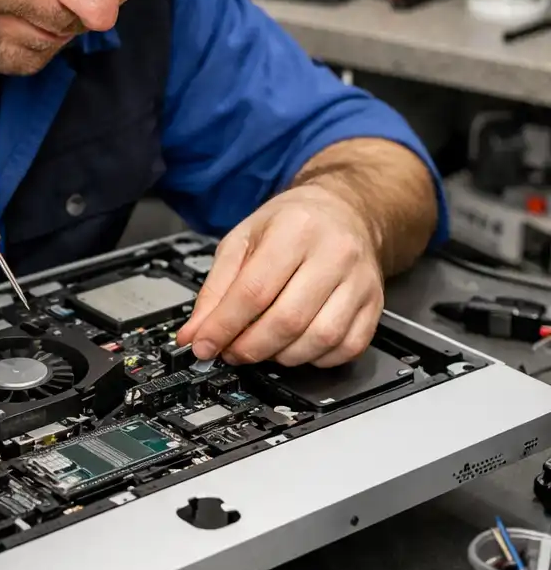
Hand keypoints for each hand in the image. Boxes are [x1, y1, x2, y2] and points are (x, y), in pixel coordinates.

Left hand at [176, 182, 384, 368]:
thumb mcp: (242, 240)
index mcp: (296, 229)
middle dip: (250, 347)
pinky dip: (316, 358)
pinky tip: (297, 346)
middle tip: (232, 351)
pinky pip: (346, 347)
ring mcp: (360, 281)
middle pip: (287, 320)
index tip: (204, 346)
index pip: (254, 291)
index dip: (224, 326)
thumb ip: (215, 288)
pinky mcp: (375, 304)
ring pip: (319, 339)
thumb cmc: (292, 223)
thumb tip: (195, 334)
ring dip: (281, 356)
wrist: (344, 210)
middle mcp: (334, 253)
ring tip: (263, 347)